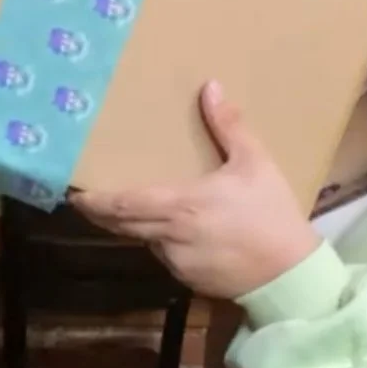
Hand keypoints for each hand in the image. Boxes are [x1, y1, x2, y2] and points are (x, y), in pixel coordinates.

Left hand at [72, 82, 318, 299]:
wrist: (290, 274)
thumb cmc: (271, 214)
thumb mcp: (255, 163)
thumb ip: (229, 126)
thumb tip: (209, 86)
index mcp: (179, 206)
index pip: (122, 204)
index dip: (95, 201)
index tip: (75, 193)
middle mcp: (169, 237)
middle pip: (122, 225)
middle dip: (104, 212)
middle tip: (90, 199)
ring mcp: (176, 263)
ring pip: (146, 241)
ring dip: (140, 227)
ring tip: (142, 208)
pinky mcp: (188, 281)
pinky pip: (167, 257)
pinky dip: (166, 243)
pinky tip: (183, 232)